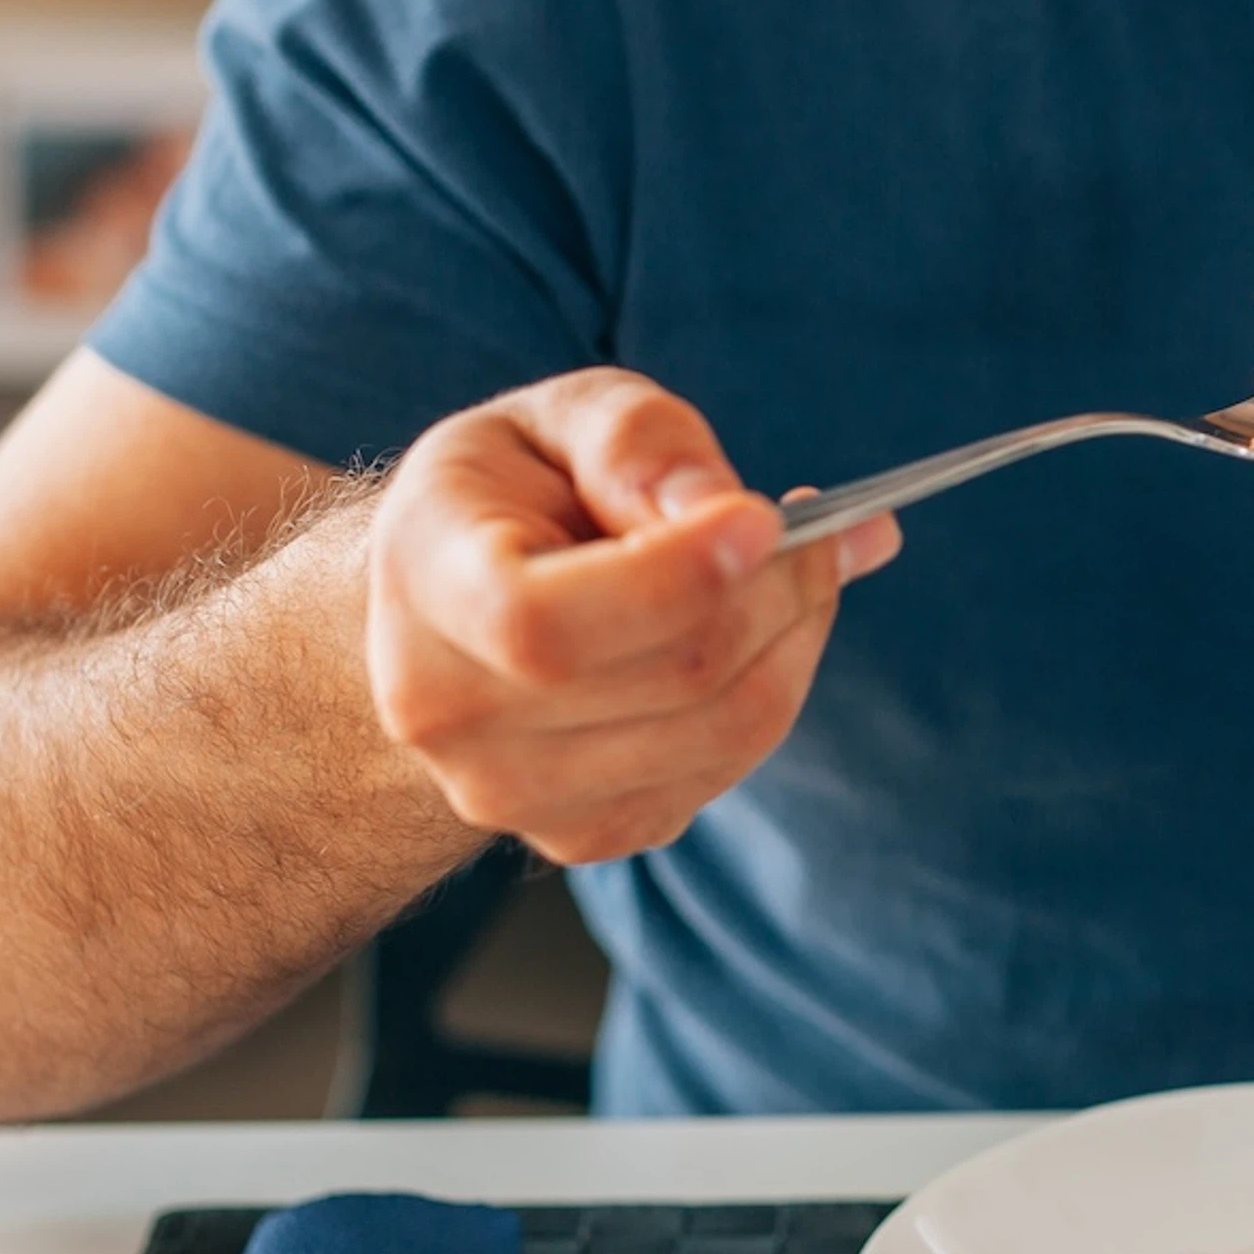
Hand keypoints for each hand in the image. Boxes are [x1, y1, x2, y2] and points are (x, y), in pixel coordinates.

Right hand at [365, 369, 899, 865]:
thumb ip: (634, 441)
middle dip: (780, 590)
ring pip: (722, 730)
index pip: (544, 623)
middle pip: (670, 676)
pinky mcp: (582, 834)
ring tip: (808, 565)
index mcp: (426, 585)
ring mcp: (510, 793)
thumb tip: (720, 506)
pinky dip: (774, 689)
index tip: (767, 518)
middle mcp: (449, 713)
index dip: (675, 577)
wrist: (442, 613)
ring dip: (796, 638)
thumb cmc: (508, 496)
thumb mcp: (554, 419)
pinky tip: (762, 630)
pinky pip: (724, 769)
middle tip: (828, 527)